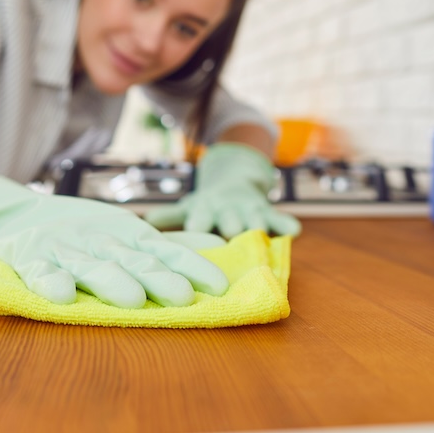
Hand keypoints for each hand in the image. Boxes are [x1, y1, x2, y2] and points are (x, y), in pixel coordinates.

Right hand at [0, 157, 228, 307]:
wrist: (15, 214)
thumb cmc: (83, 230)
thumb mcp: (127, 231)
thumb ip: (170, 243)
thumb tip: (218, 245)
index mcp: (127, 234)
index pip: (166, 250)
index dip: (191, 266)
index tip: (218, 286)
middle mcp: (100, 239)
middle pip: (133, 259)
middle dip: (159, 277)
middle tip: (183, 297)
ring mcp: (64, 248)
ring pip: (91, 266)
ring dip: (111, 281)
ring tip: (133, 299)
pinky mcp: (29, 259)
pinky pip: (39, 272)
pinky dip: (50, 282)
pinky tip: (62, 296)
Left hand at [145, 143, 300, 238]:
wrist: (235, 178)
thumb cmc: (206, 205)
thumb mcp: (187, 208)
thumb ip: (168, 218)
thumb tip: (142, 225)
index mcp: (203, 209)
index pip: (198, 223)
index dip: (197, 233)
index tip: (192, 253)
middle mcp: (226, 208)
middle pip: (229, 223)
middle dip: (230, 235)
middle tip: (229, 254)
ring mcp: (249, 208)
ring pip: (255, 222)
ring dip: (257, 233)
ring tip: (259, 250)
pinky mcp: (268, 210)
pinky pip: (280, 218)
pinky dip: (286, 225)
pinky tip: (291, 232)